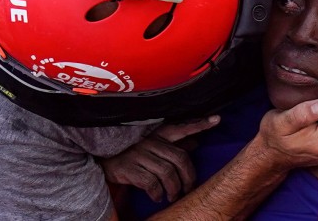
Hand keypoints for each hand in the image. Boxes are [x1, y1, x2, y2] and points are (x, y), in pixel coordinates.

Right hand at [100, 116, 219, 201]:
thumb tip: (195, 142)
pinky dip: (157, 193)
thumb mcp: (152, 146)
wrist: (100, 160)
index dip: (199, 124)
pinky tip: (157, 197)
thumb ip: (173, 145)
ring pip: (167, 173)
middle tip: (188, 189)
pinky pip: (151, 183)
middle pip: (180, 159)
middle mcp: (150, 142)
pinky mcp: (128, 168)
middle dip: (188, 177)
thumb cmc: (131, 153)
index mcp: (157, 134)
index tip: (217, 120)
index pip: (182, 127)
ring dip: (174, 189)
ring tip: (172, 195)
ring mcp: (138, 155)